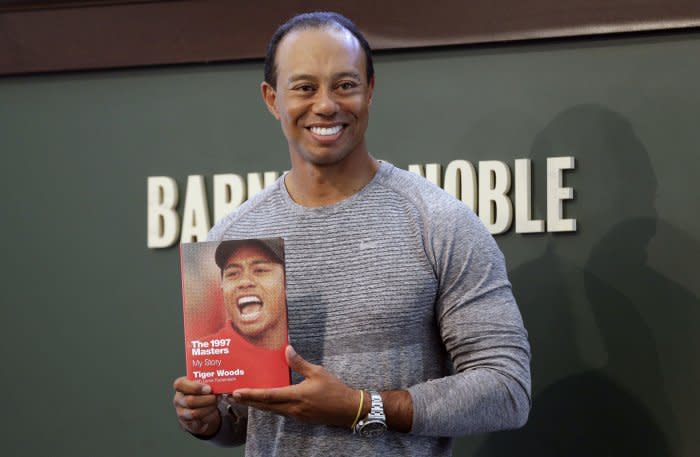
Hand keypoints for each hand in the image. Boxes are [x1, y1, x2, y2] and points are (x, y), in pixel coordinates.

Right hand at [173, 376, 220, 435]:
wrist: (200, 407)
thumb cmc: (202, 391)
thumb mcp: (202, 383)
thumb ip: (208, 382)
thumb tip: (221, 384)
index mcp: (180, 386)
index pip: (180, 384)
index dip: (195, 387)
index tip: (209, 388)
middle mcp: (178, 399)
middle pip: (190, 401)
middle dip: (207, 399)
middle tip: (216, 397)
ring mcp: (181, 412)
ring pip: (194, 413)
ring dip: (209, 408)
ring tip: (216, 403)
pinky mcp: (187, 423)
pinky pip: (198, 422)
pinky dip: (208, 417)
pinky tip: (213, 411)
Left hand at [232, 345, 361, 427]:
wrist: (348, 409)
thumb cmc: (334, 389)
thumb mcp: (318, 372)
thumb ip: (300, 363)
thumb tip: (287, 349)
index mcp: (296, 396)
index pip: (268, 396)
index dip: (251, 394)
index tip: (237, 392)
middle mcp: (293, 409)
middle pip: (265, 406)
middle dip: (248, 401)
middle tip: (232, 396)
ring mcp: (296, 416)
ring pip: (271, 411)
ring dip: (257, 405)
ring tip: (244, 398)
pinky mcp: (300, 418)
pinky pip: (280, 412)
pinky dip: (269, 407)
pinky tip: (264, 402)